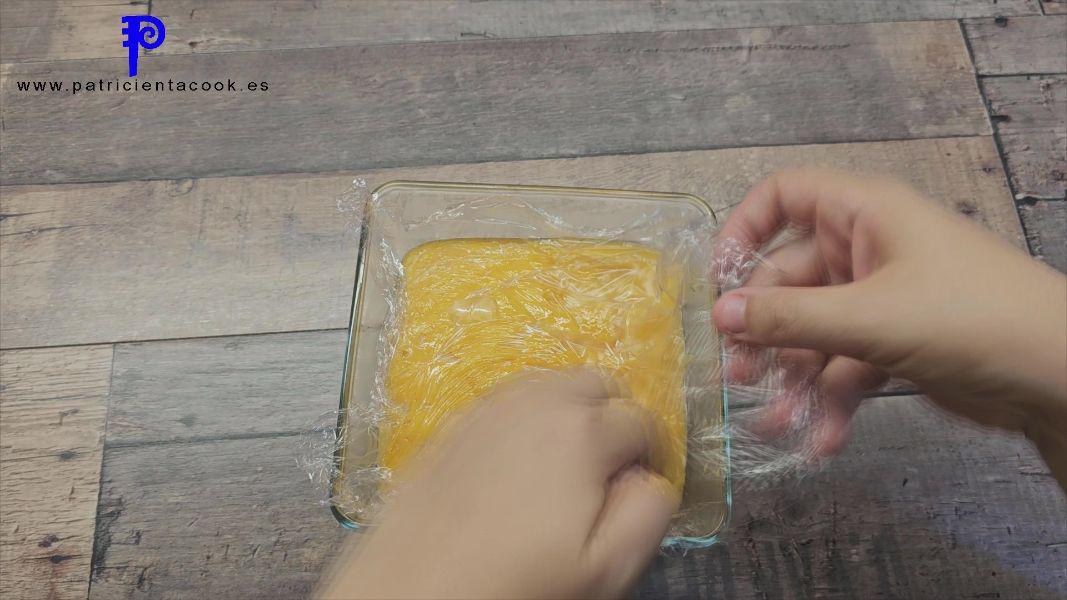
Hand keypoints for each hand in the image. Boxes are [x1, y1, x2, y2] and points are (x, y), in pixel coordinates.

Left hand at [318, 370, 678, 599]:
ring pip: (551, 384)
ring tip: (564, 467)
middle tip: (606, 471)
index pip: (642, 420)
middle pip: (598, 383)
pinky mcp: (456, 422)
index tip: (638, 487)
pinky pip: (508, 400)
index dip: (650, 455)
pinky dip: (527, 418)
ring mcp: (490, 407)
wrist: (415, 592)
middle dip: (613, 419)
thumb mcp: (604, 568)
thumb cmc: (512, 585)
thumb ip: (647, 513)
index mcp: (583, 433)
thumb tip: (650, 480)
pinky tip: (517, 464)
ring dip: (570, 412)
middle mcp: (537, 403)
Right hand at [711, 169, 1066, 483]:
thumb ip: (790, 318)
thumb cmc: (974, 319)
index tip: (720, 281)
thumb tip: (721, 315)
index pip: (785, 196)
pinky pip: (843, 366)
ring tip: (775, 420)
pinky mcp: (894, 344)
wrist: (1060, 377)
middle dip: (764, 328)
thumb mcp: (870, 318)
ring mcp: (880, 299)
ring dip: (792, 376)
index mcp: (865, 213)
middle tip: (739, 372)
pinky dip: (829, 400)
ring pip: (812, 331)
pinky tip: (821, 438)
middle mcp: (868, 249)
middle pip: (789, 278)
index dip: (744, 230)